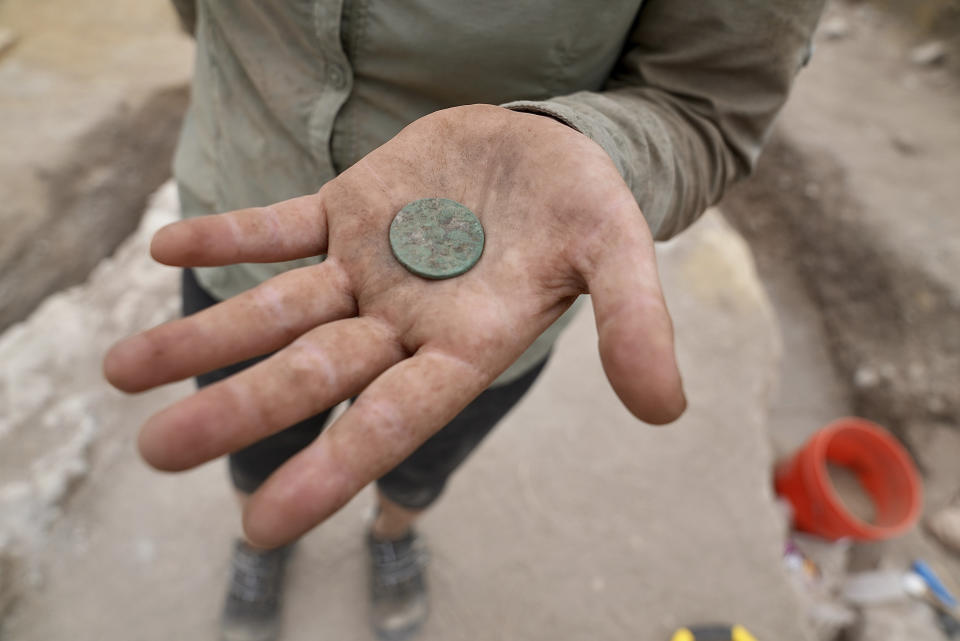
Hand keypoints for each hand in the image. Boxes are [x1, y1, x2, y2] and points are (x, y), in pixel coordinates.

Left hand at [104, 105, 684, 546]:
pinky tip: (169, 247)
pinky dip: (230, 236)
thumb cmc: (586, 204)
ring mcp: (369, 266)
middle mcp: (405, 318)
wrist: (551, 144)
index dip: (332, 467)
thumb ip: (635, 322)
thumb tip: (665, 409)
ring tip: (123, 372)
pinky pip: (280, 227)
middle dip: (237, 409)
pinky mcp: (348, 210)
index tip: (263, 523)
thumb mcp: (618, 249)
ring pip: (278, 310)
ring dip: (205, 337)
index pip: (393, 418)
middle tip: (159, 453)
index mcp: (465, 343)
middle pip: (312, 373)